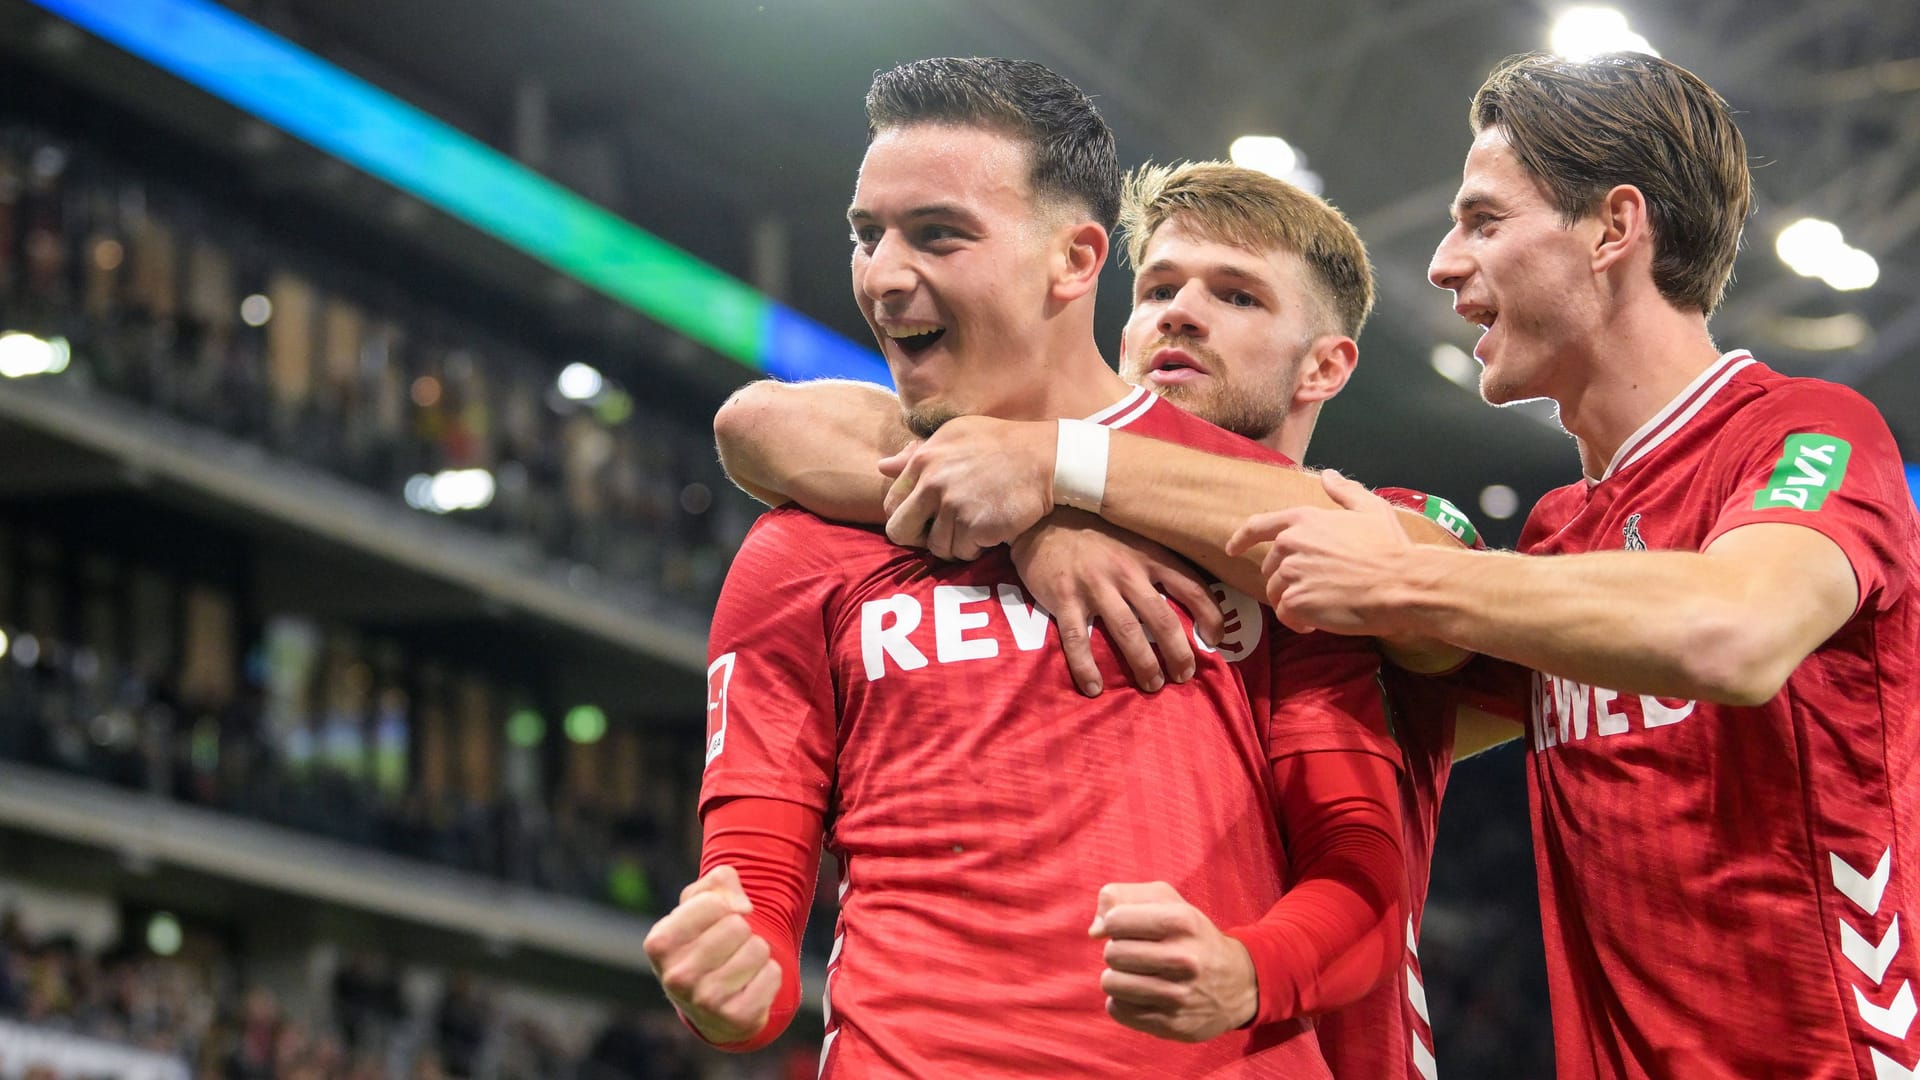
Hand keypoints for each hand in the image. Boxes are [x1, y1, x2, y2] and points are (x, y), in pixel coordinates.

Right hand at [642, 866, 780, 1044]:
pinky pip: (774, 974)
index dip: (725, 905)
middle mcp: (676, 976)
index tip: (719, 920)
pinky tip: (751, 984)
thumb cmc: (704, 939)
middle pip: (738, 926)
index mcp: (659, 943)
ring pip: (758, 949)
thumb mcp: (700, 903)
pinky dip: (770, 974)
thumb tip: (743, 907)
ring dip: (757, 952)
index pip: (713, 902)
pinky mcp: (736, 1019)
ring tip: (740, 965)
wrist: (711, 1003)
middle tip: (730, 947)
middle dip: (742, 931)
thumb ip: (719, 882)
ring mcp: (704, 1002)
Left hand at [878, 416, 1054, 559]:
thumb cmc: (1000, 443)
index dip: (908, 516)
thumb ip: (916, 454)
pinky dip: (976, 548)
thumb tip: (882, 467)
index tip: (926, 518)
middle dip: (918, 538)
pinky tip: (990, 530)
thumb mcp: (954, 435)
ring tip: (974, 527)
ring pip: (936, 548)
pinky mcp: (975, 526)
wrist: (1045, 458)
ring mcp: (953, 507)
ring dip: (954, 544)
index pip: (891, 503)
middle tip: (942, 533)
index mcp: (923, 460)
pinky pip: (963, 553)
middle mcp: (932, 484)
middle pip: (900, 532)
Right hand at [1011, 511, 1224, 696]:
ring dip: (1143, 663)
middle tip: (1185, 675)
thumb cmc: (1093, 534)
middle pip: (1161, 618)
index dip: (1210, 615)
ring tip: (1152, 686)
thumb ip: (1156, 564)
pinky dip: (1087, 667)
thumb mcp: (1133, 539)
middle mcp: (1126, 571)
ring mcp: (1094, 585)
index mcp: (1148, 556)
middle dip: (1178, 652)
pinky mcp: (1064, 598)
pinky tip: (1095, 688)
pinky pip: (1078, 639)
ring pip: (1126, 631)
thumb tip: (1188, 597)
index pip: (1191, 586)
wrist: (1042, 517)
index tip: (1216, 640)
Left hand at [1089, 881, 1258, 1041]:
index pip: (1115, 920)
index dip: (1115, 923)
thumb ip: (1121, 897)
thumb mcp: (1167, 901)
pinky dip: (1122, 1001)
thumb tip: (1094, 930)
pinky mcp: (1173, 1025)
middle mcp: (1184, 959)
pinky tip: (1142, 995)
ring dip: (1118, 977)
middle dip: (1118, 951)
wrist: (1239, 983)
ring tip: (1137, 974)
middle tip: (1136, 954)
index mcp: (1182, 921)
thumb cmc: (1191, 936)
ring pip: (1111, 983)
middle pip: (1112, 953)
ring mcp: (1179, 996)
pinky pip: (1118, 1010)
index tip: (1129, 928)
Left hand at [1226, 470, 1414, 636]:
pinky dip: (1299, 622)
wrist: (1402, 584)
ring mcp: (1291, 573)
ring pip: (1277, 593)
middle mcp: (1291, 544)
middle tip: (1318, 589)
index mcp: (1303, 519)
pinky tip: (1318, 622)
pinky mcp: (1295, 601)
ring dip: (1294, 603)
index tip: (1232, 549)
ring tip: (1322, 607)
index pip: (1258, 526)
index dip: (1242, 538)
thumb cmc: (1390, 548)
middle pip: (1271, 568)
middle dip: (1288, 580)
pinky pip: (1286, 615)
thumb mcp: (1371, 509)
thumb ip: (1345, 492)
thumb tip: (1328, 476)